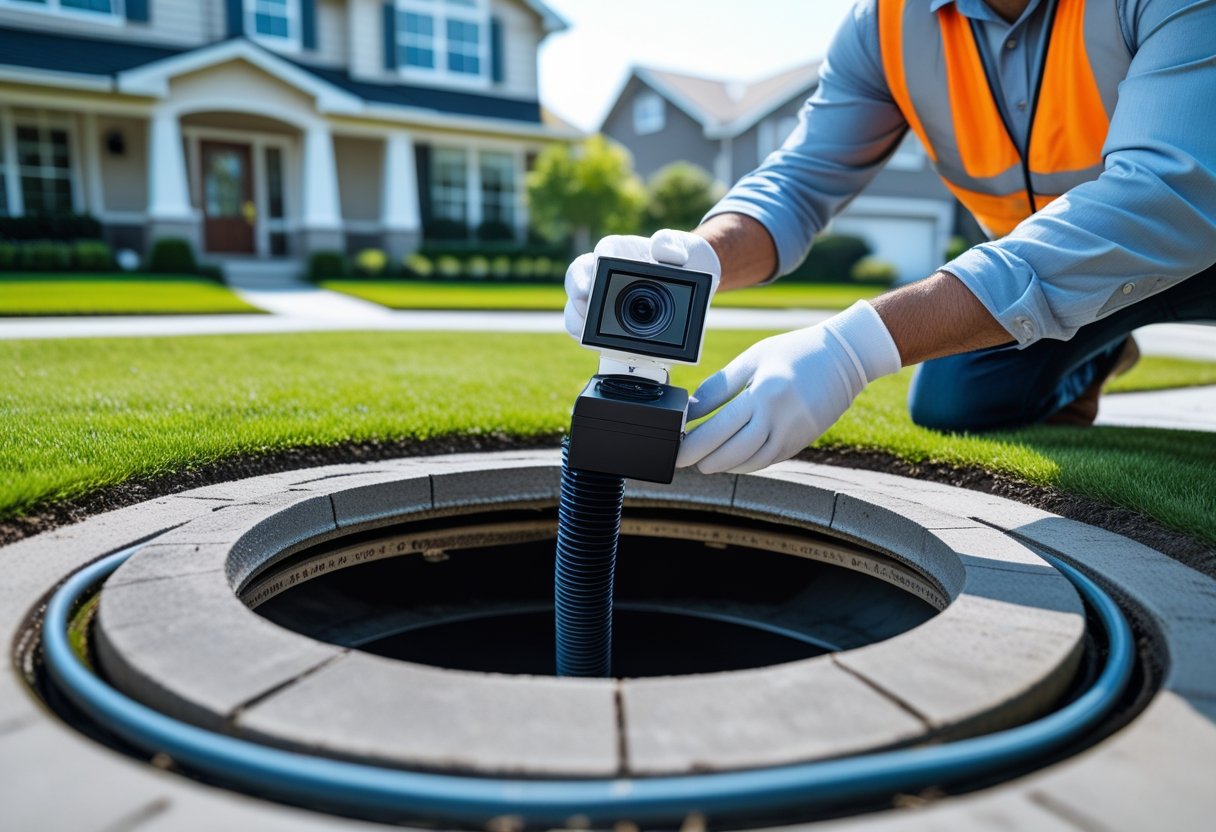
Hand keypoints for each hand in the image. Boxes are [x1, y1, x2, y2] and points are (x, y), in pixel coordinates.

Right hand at [563, 230, 721, 339]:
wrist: (694, 282)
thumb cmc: (687, 259)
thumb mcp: (688, 248)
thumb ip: (672, 244)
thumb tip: (659, 249)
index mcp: (621, 250)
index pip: (600, 254)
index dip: (589, 270)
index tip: (588, 289)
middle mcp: (606, 271)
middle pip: (578, 280)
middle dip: (576, 298)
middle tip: (584, 312)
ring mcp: (604, 296)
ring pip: (578, 307)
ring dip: (576, 320)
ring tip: (584, 333)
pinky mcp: (610, 319)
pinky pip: (591, 328)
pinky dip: (588, 337)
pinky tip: (596, 346)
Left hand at [676, 301, 901, 473]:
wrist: (846, 357)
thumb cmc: (797, 352)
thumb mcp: (754, 359)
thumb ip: (721, 385)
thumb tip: (693, 408)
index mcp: (765, 394)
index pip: (720, 428)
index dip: (695, 443)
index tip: (677, 448)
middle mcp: (780, 419)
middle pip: (733, 452)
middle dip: (704, 460)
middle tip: (683, 459)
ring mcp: (793, 434)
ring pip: (751, 462)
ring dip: (724, 466)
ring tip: (704, 462)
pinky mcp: (802, 441)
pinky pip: (768, 460)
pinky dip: (746, 463)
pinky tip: (730, 460)